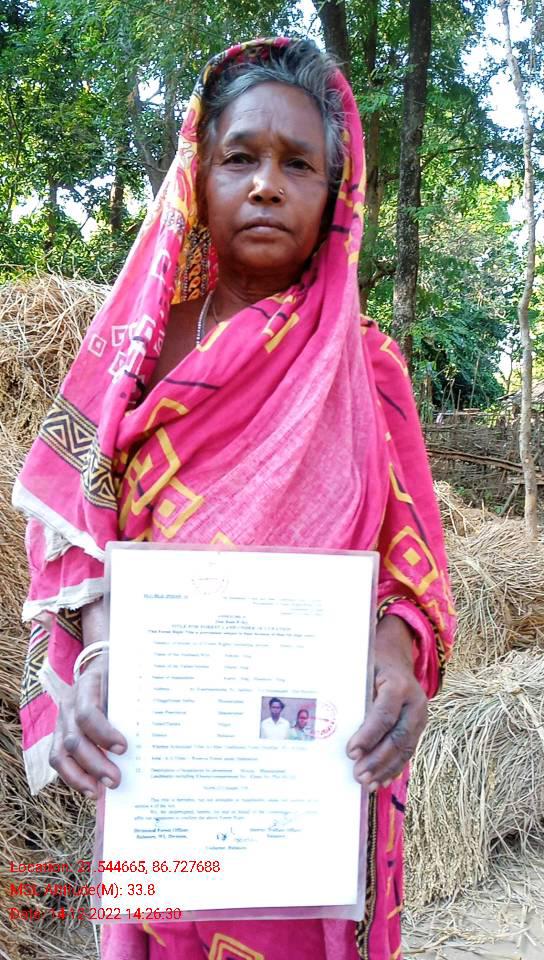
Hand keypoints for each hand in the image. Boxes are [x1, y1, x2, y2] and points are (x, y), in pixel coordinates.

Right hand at [49, 600, 126, 797]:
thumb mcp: (128, 675)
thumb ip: (137, 696)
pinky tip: (91, 789)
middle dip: (95, 763)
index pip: (87, 713)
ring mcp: (61, 721)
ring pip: (59, 754)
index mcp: (87, 685)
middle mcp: (69, 704)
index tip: (124, 748)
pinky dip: (73, 777)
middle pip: (74, 739)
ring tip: (98, 792)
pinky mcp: (60, 735)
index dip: (103, 733)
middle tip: (116, 781)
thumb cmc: (120, 673)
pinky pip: (58, 760)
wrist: (100, 664)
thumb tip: (164, 721)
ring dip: (79, 777)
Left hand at [346, 614, 427, 790]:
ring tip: (367, 784)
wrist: (396, 655)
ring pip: (405, 747)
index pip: (384, 715)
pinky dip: (395, 767)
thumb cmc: (371, 662)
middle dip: (377, 759)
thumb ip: (352, 690)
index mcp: (398, 684)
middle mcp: (414, 701)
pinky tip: (381, 781)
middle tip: (358, 776)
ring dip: (386, 769)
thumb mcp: (362, 668)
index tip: (350, 752)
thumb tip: (323, 717)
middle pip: (397, 736)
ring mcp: (420, 715)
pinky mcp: (420, 726)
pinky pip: (409, 750)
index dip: (368, 735)